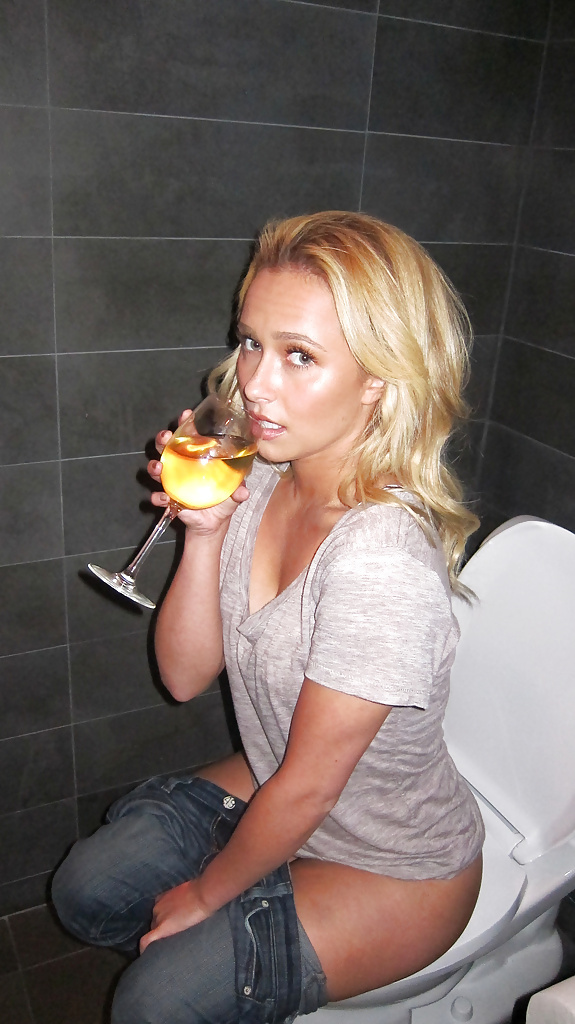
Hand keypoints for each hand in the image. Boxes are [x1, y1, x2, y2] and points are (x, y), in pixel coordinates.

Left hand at [139, 880, 210, 953]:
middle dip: (159, 930)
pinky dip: (144, 947)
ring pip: (152, 931)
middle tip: (167, 939)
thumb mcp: (186, 895)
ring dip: (156, 938)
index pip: (156, 913)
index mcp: (162, 899)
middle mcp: (157, 908)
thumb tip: (185, 909)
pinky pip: (148, 939)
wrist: (202, 894)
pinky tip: (144, 954)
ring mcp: (158, 918)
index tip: (165, 926)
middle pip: (153, 923)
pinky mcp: (162, 927)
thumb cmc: (200, 893)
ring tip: (160, 949)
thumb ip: (181, 902)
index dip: (160, 921)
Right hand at [147, 410, 249, 532]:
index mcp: (197, 458)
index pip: (189, 436)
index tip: (186, 415)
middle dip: (162, 439)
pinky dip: (158, 497)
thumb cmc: (223, 499)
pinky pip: (158, 497)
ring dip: (155, 466)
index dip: (185, 424)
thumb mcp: (234, 492)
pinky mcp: (169, 499)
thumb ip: (238, 490)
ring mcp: (173, 482)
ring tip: (158, 467)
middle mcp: (182, 466)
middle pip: (166, 447)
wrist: (214, 523)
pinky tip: (164, 498)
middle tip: (165, 437)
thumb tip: (243, 491)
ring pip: (157, 468)